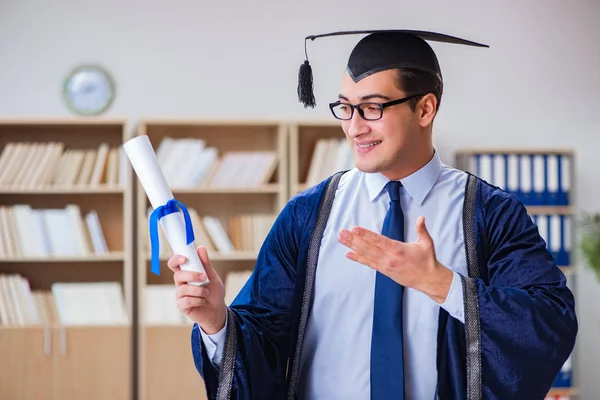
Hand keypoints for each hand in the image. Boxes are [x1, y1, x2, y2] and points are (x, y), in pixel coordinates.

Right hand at [167, 246, 226, 333]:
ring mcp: (180, 295)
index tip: (184, 258)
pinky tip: (203, 301)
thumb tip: (200, 248)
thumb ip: (206, 264)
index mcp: (186, 274)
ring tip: (206, 293)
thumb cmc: (214, 293)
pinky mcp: (182, 306)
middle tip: (204, 278)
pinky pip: (186, 301)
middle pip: (178, 275)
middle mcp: (181, 284)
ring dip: (199, 290)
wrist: (218, 311)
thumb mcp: (212, 277)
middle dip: (192, 275)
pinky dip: (198, 300)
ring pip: (183, 289)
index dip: (175, 259)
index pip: (174, 264)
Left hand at [338, 216, 452, 302]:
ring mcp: (385, 265)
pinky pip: (369, 264)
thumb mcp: (426, 243)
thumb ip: (421, 230)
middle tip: (341, 233)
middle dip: (353, 239)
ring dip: (352, 246)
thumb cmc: (427, 261)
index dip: (366, 235)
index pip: (378, 240)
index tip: (355, 229)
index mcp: (398, 249)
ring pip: (366, 255)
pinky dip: (358, 259)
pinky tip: (348, 254)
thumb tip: (421, 218)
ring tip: (341, 240)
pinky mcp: (384, 271)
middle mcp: (389, 258)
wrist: (428, 280)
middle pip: (367, 247)